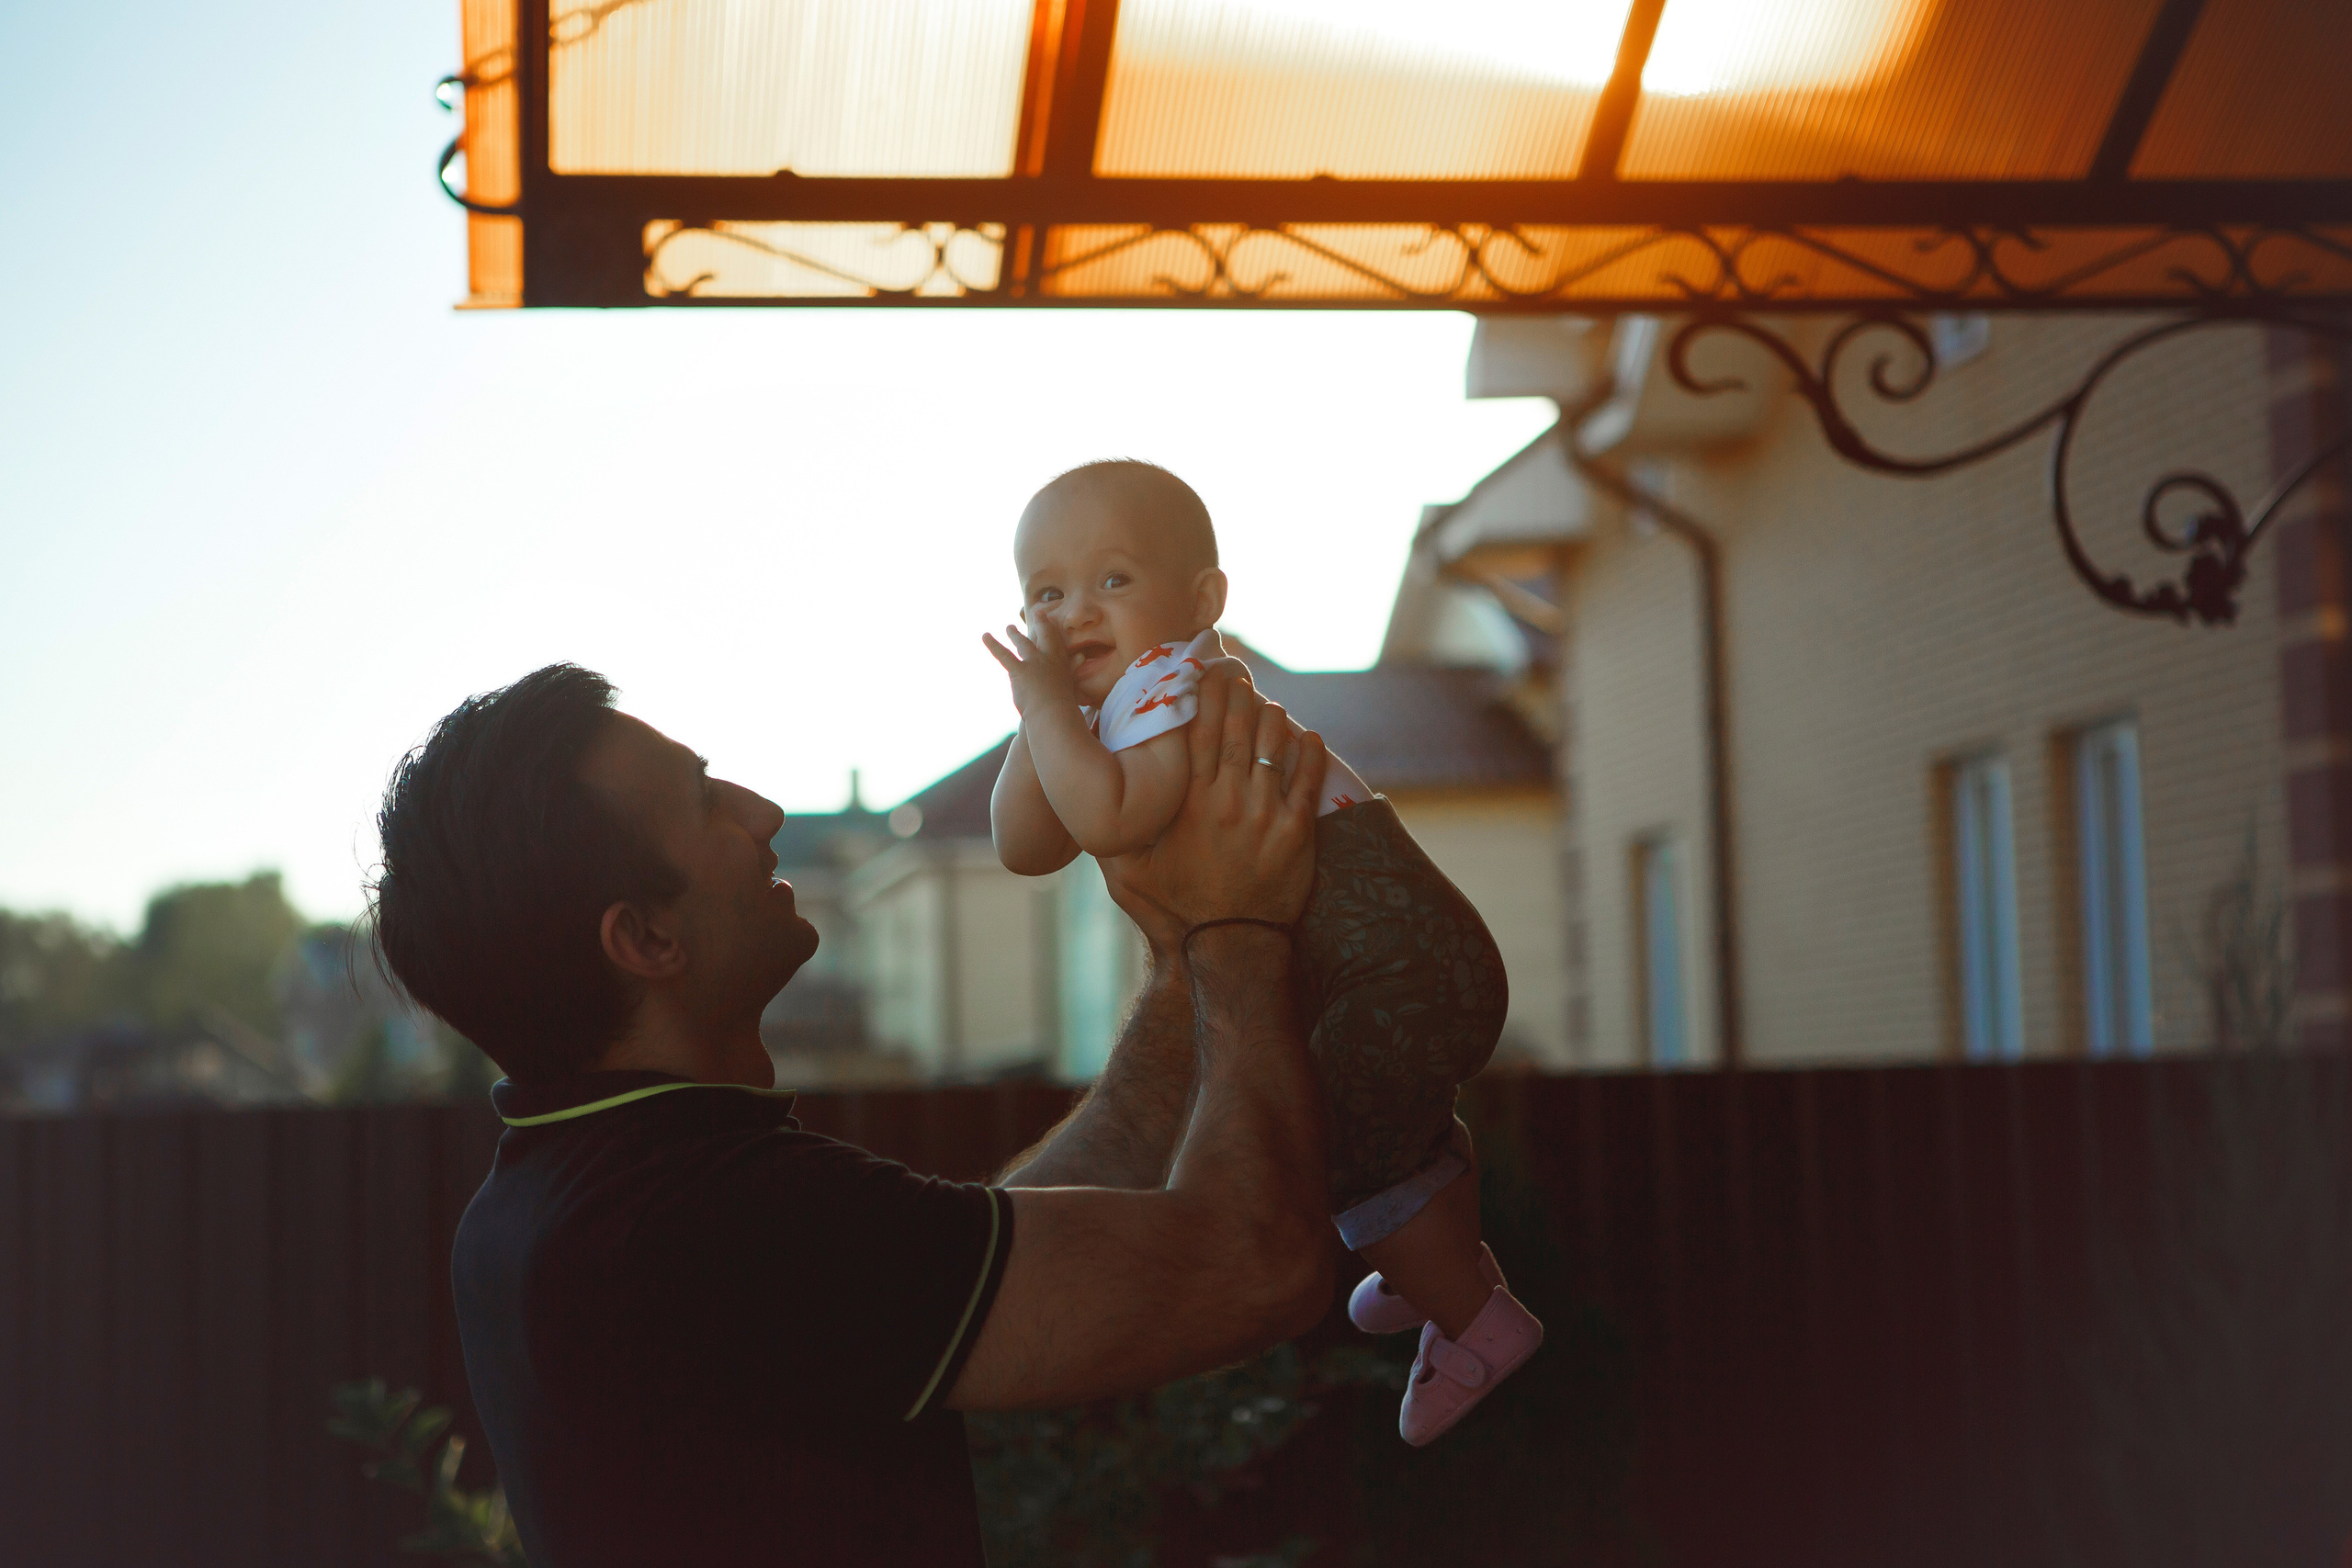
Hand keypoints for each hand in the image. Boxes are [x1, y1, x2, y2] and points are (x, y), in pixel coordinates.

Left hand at [982, 612, 1080, 716]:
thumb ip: (1073, 667)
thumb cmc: (1063, 704)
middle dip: (1040, 624)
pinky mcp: (1019, 671)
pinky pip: (1003, 654)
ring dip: (1015, 634)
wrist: (1053, 713)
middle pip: (1042, 636)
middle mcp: (1048, 658)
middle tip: (1036, 614)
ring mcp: (1033, 663)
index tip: (1047, 617)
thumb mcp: (1071, 684)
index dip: (1051, 627)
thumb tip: (1081, 656)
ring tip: (1010, 627)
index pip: (1056, 640)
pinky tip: (985, 636)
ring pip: (1022, 643)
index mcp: (1061, 662)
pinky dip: (993, 645)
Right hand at [1099, 668, 1324, 940]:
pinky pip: (1306, 782)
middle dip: (1237, 696)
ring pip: (1271, 748)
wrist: (1226, 947)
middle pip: (1236, 730)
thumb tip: (1091, 796)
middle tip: (1237, 674)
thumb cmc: (1171, 909)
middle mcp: (1227, 800)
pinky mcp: (1296, 834)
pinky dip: (1308, 754)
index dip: (1203, 699)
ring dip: (1271, 719)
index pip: (1197, 734)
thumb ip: (1110, 831)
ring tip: (1267, 703)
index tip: (1204, 675)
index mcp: (1187, 802)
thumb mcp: (1124, 872)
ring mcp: (1265, 815)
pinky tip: (1307, 736)